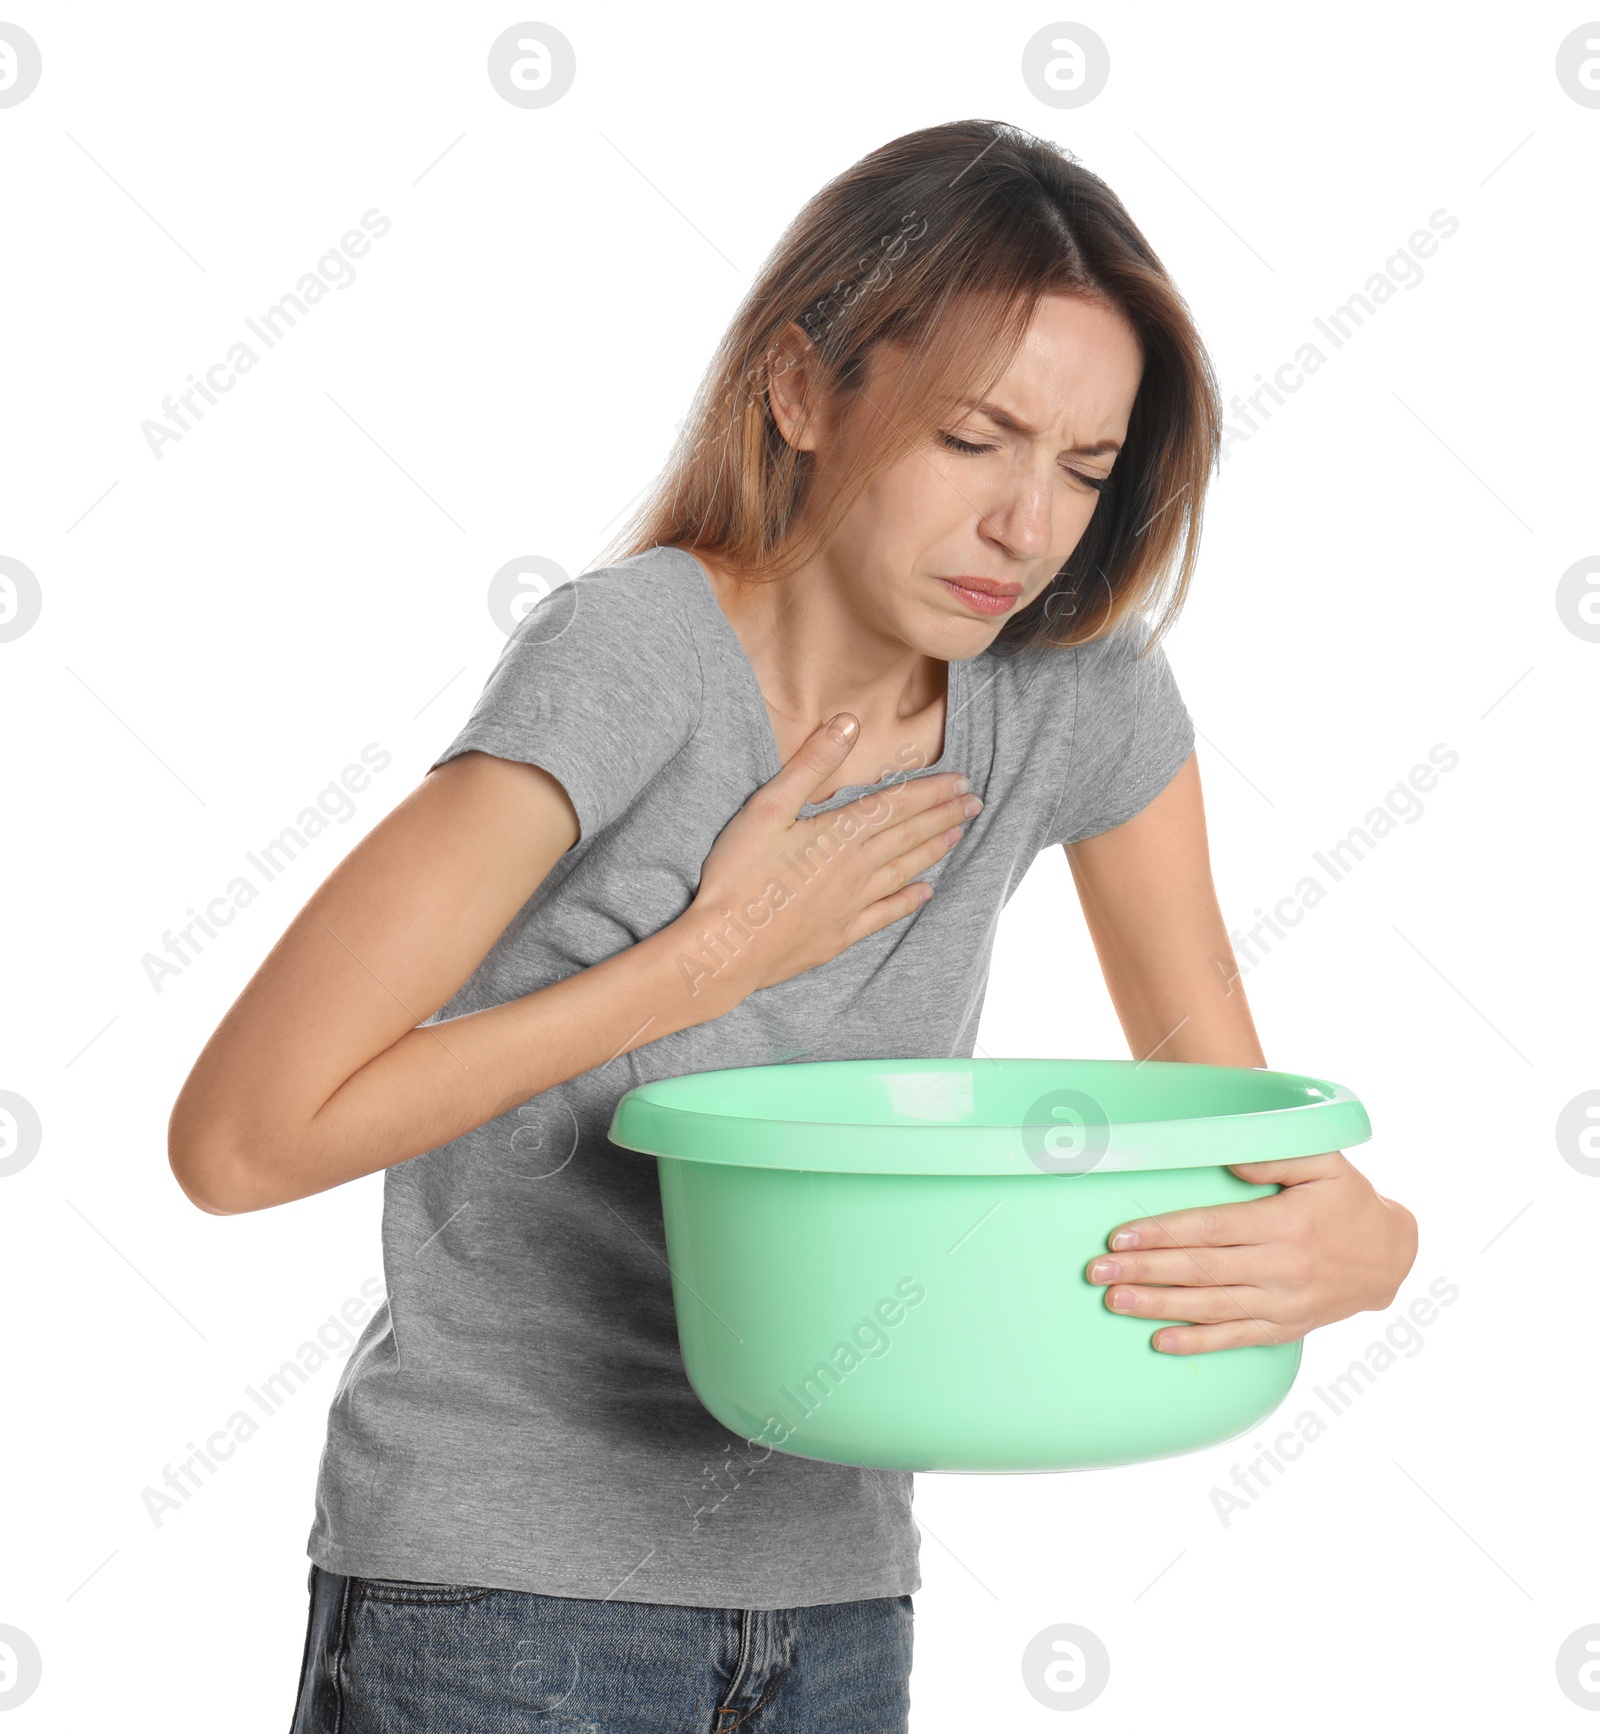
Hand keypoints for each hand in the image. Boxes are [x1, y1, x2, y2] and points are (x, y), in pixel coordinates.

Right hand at [679, 712, 979, 998]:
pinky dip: (909, 900)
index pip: (896, 805)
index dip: (931, 791)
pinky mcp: (841, 934)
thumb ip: (812, 764)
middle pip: (909, 835)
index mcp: (840, 834)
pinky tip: (926, 892)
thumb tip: (849, 724)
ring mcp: (852, 905)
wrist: (726, 948)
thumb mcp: (768, 808)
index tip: (960, 782)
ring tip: (958, 835)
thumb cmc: (739, 875)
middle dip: (944, 816)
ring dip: (933, 850)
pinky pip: (886, 913)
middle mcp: (856, 868)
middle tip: (974, 803)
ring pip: (905, 871)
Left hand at [1084, 1150, 1417, 1354]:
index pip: (1210, 1230)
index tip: (1120, 1236)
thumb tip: (1229, 1158)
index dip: (1162, 1233)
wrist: (1390, 1259)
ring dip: (1158, 1306)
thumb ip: (1275, 1155)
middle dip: (1144, 1271)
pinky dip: (1197, 1343)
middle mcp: (1282, 1268)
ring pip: (1210, 1307)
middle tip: (1098, 1272)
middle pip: (1200, 1271)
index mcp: (1285, 1225)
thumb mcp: (1325, 1163)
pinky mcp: (1286, 1328)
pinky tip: (1160, 1342)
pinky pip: (1235, 1338)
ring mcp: (1284, 1304)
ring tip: (1115, 1302)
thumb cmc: (1348, 1202)